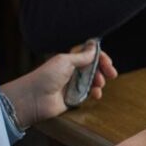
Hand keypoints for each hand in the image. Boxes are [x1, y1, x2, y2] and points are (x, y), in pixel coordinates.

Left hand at [0, 42, 116, 126]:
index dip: (100, 57)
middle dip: (104, 70)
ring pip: (93, 81)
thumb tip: (94, 46)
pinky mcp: (74, 98)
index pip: (89, 55)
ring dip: (99, 82)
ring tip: (100, 85)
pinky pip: (88, 94)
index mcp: (69, 60)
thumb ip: (82, 56)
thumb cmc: (46, 76)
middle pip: (94, 68)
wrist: (34, 99)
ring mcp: (73, 85)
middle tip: (112, 74)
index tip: (108, 62)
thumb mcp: (66, 61)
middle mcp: (72, 71)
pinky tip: (96, 94)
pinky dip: (95, 93)